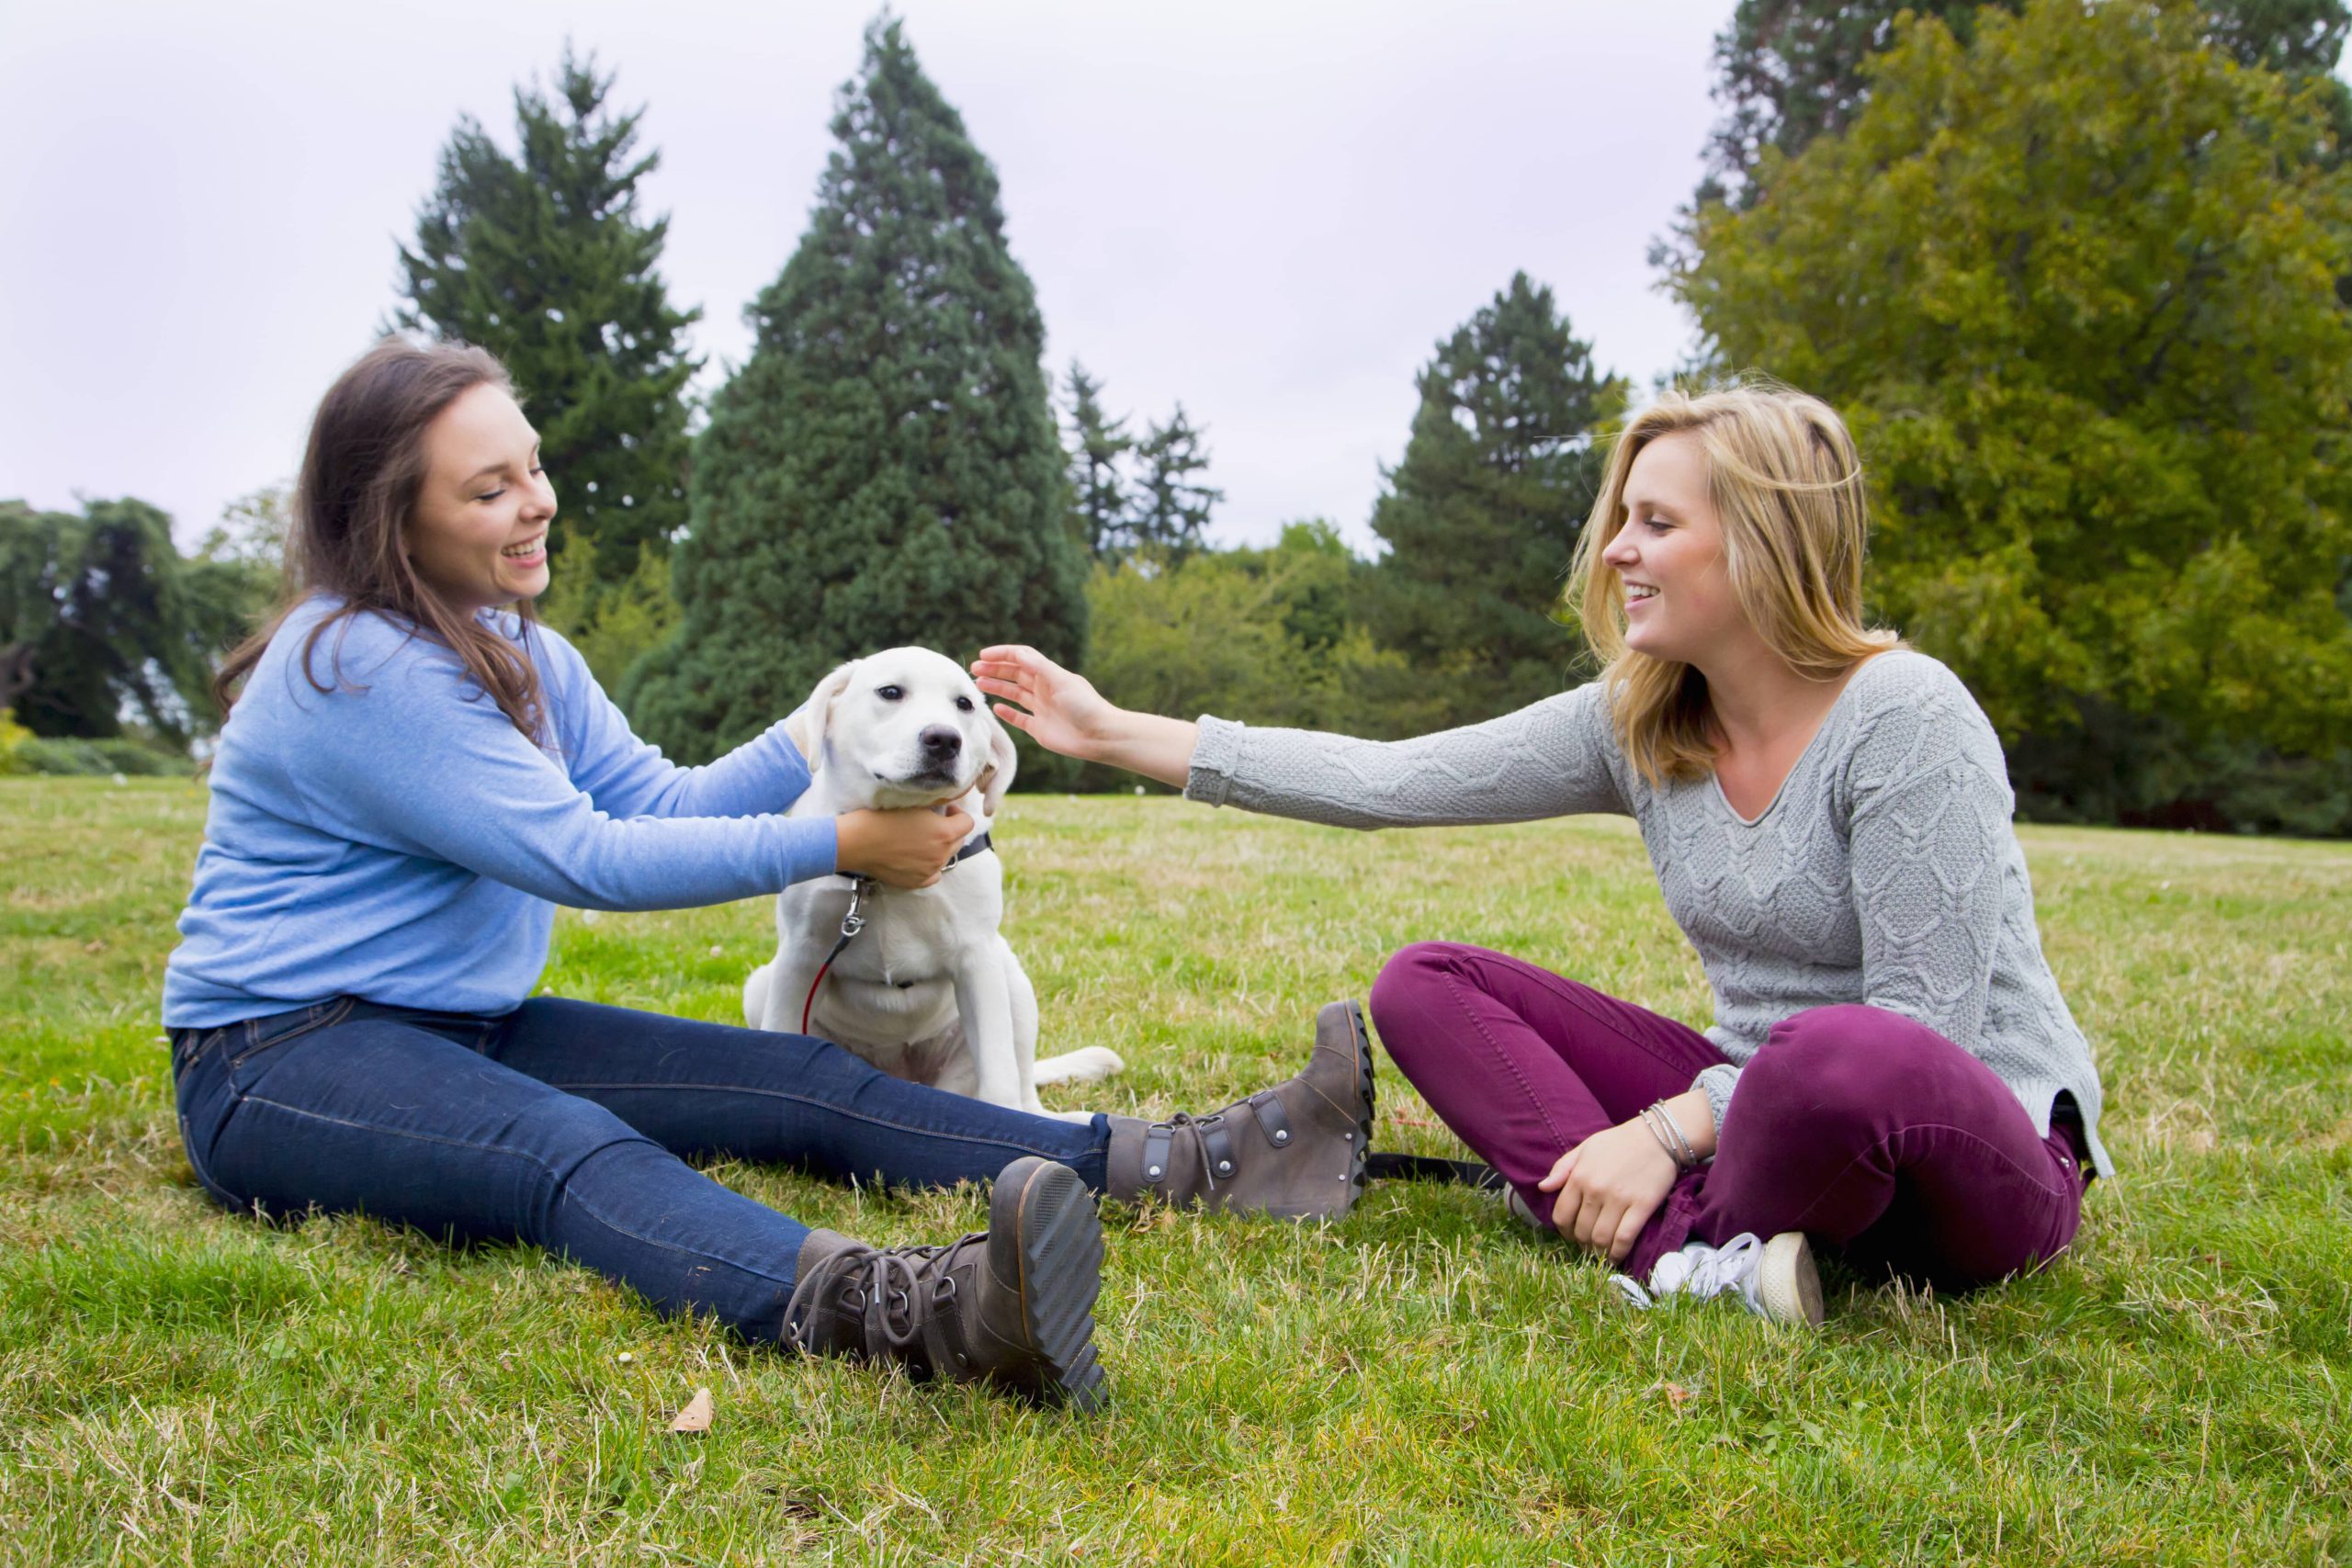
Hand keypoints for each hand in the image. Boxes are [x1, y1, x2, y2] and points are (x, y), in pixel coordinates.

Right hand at [835, 805, 970, 889]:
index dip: (957, 814)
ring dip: (938, 848)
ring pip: (945, 858)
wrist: (856, 842)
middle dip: (949, 830)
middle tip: (932, 823)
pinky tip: (916, 857)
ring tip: (920, 839)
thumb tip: (944, 808)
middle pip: (958, 841)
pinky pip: (933, 874)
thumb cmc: (881, 818)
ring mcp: (929, 871)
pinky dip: (929, 866)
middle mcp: (941, 855)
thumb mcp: (913, 804)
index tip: (945, 810)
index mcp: (944, 833)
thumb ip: (934, 807)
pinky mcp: (916, 882)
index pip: (967, 823)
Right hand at [968, 645, 1122, 759]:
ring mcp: (1041, 709)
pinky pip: (1019, 718)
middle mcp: (1044, 689)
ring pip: (1014, 694)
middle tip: (974, 669)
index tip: (983, 655)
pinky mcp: (1040, 728)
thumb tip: (1018, 653)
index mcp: (1050, 675)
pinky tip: (995, 708)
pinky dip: (1007, 713)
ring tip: (978, 684)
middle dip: (994, 670)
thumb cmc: (1086, 706)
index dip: (1002, 655)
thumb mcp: (1062, 682)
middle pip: (1015, 675)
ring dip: (996, 687)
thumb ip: (1039, 667)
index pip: (1022, 658)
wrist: (1100, 737)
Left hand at [1536, 1118, 1680, 1262]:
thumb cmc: (1619, 1141)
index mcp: (1579, 1176)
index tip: (1572, 1235)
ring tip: (1601, 1253)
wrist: (1658, 1136)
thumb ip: (1562, 1168)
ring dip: (1598, 1252)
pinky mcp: (1641, 1206)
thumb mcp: (1585, 1148)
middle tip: (1588, 1246)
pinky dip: (1617, 1253)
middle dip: (1582, 1244)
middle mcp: (1595, 1190)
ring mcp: (1619, 1199)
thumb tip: (1543, 1187)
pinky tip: (1616, 1258)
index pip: (1562, 1215)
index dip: (1564, 1231)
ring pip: (1600, 1238)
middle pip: (1581, 1231)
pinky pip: (1624, 1238)